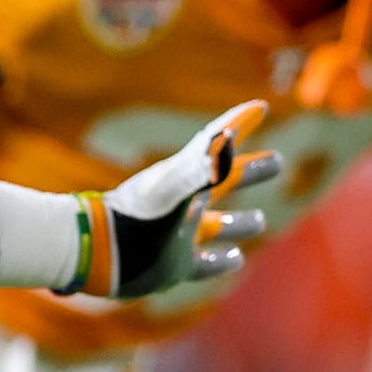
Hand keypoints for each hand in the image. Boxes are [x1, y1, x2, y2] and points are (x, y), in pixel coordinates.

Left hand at [75, 100, 280, 297]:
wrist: (93, 253)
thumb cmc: (133, 219)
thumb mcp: (171, 189)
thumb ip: (198, 166)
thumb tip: (227, 135)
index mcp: (183, 179)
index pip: (215, 145)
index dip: (238, 124)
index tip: (260, 106)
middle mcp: (182, 205)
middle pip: (221, 183)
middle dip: (250, 172)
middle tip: (278, 161)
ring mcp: (177, 235)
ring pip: (215, 225)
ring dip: (238, 222)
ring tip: (260, 219)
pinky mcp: (171, 265)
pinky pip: (202, 263)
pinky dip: (220, 260)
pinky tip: (234, 259)